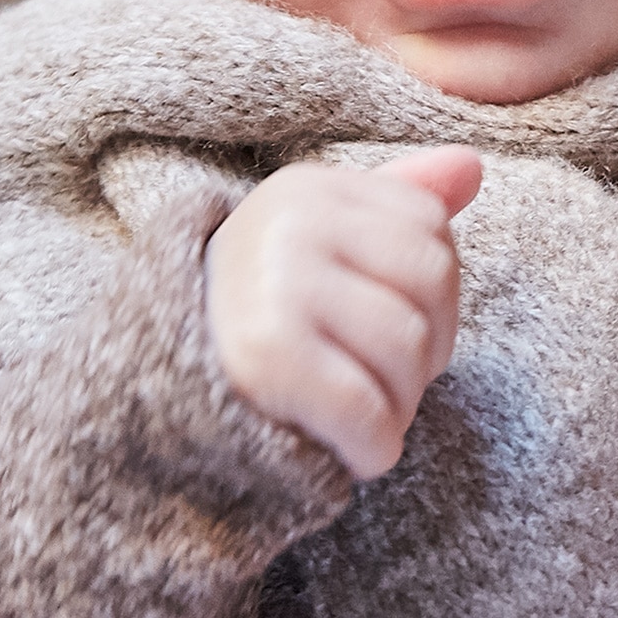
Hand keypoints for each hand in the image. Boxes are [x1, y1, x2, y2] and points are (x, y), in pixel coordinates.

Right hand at [205, 146, 481, 479]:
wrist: (145, 395)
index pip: (431, 229)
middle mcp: (289, 222)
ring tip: (359, 414)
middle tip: (376, 381)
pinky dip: (374, 447)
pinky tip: (351, 451)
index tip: (385, 329)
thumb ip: (394, 204)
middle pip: (432, 282)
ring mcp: (276, 283)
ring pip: (409, 348)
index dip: (433, 297)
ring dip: (399, 405)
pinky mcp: (265, 356)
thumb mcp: (317, 248)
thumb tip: (471, 165)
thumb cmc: (257, 321)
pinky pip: (370, 410)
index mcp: (307, 190)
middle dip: (425, 351)